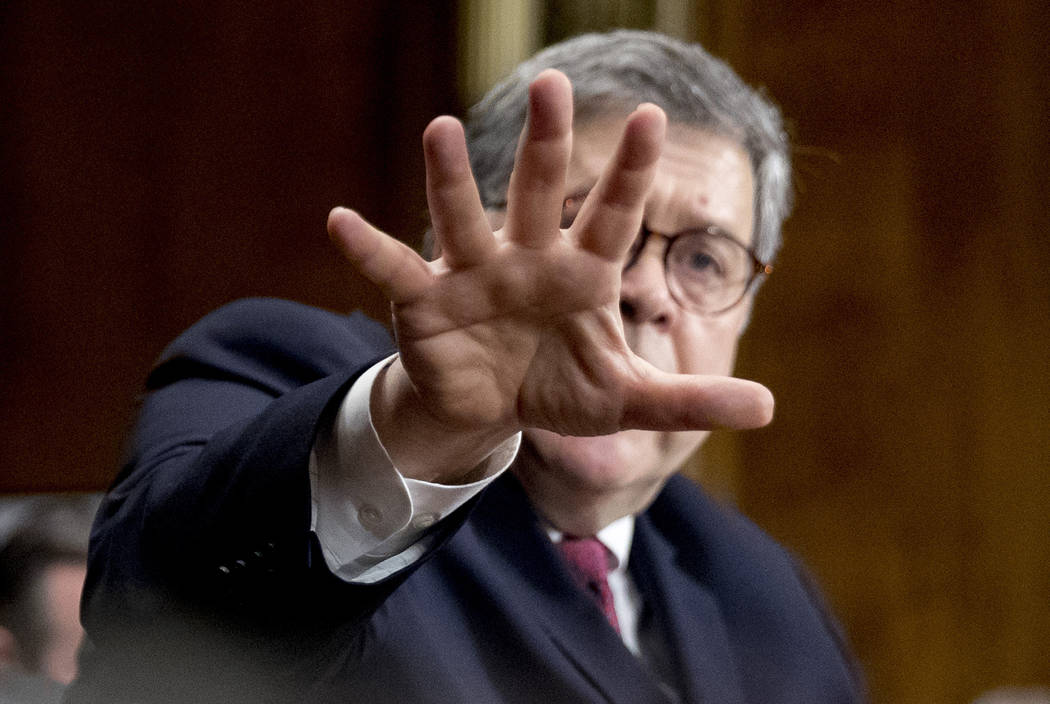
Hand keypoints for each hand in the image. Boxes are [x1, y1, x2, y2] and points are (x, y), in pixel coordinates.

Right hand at [328, 70, 771, 481]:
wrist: (492, 410)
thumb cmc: (560, 387)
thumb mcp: (627, 399)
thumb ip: (693, 400)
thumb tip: (770, 407)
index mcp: (583, 272)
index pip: (612, 214)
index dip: (629, 171)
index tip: (653, 117)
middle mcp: (529, 258)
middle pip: (538, 192)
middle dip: (545, 143)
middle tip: (551, 85)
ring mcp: (475, 274)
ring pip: (463, 217)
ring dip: (451, 178)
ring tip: (440, 130)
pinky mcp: (426, 301)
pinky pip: (396, 270)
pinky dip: (368, 249)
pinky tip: (340, 220)